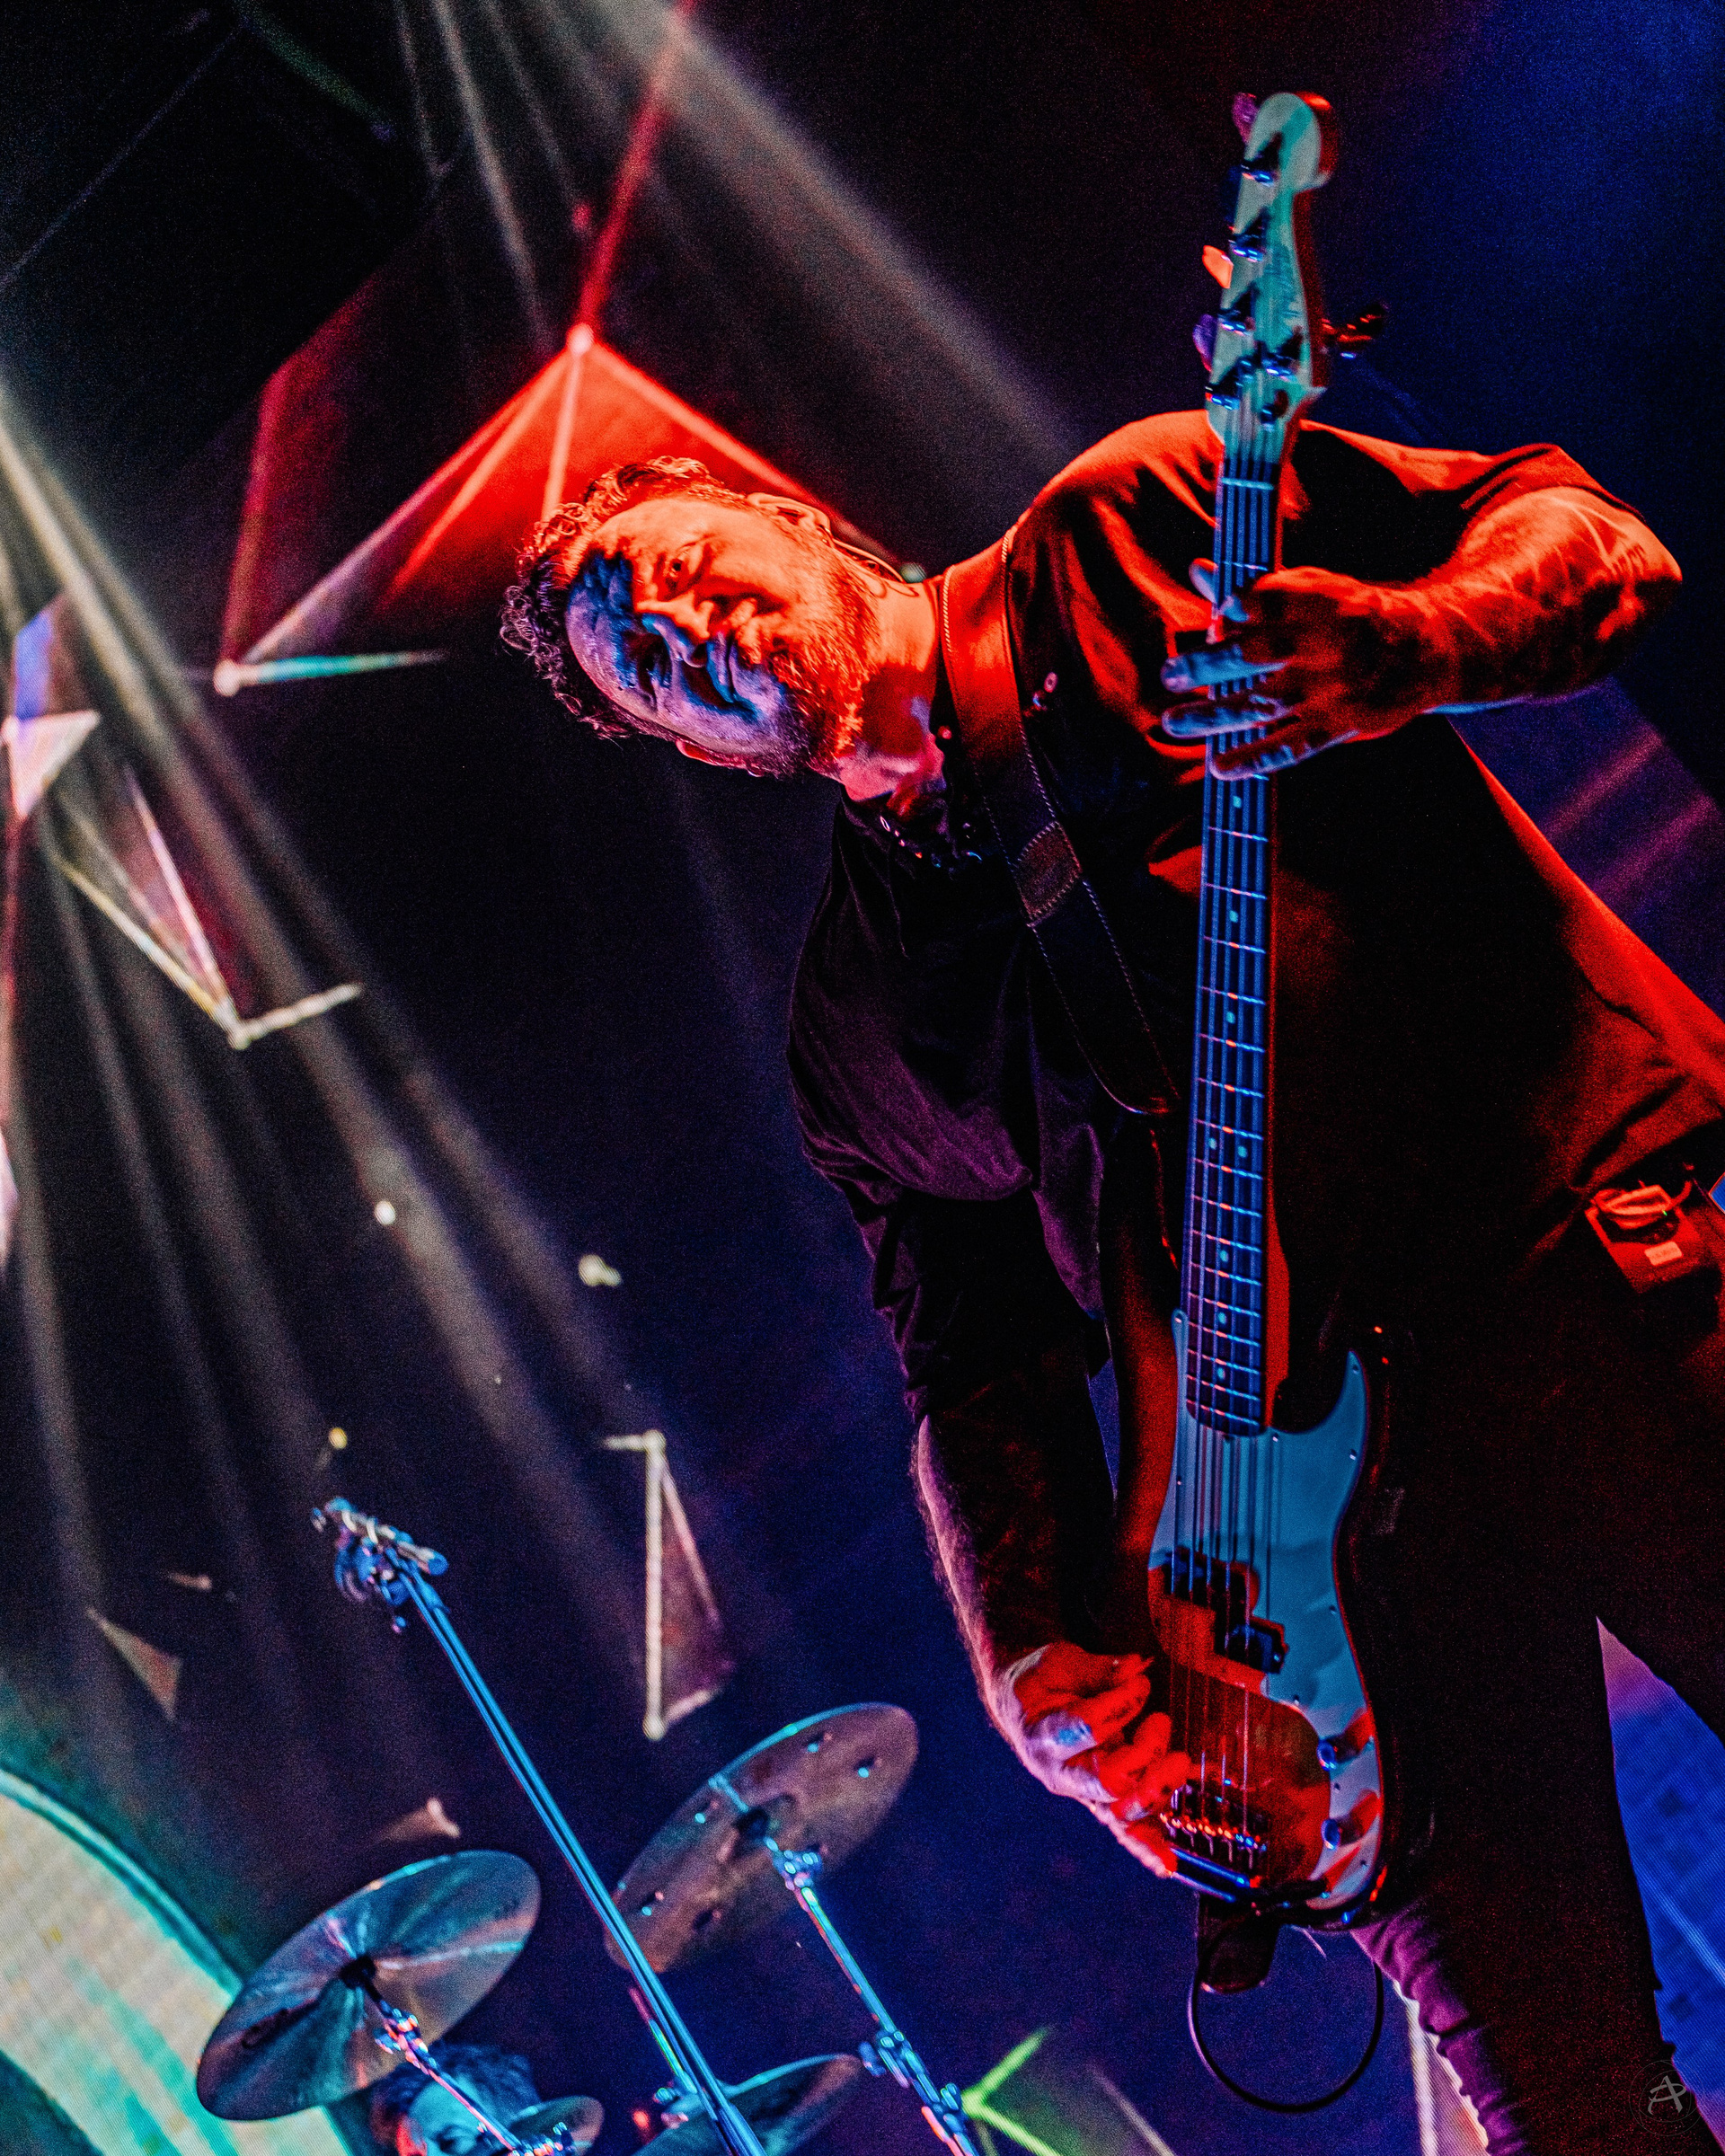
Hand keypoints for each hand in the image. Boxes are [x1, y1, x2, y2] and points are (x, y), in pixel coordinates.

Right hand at [992, 1642, 1191, 1875]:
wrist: (1023, 1706)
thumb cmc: (1043, 1680)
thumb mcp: (1060, 1661)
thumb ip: (1099, 1668)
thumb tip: (1136, 1666)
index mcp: (1042, 1732)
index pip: (1086, 1726)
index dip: (1119, 1704)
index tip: (1139, 1683)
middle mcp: (1061, 1773)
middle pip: (1107, 1779)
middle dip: (1143, 1752)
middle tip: (1160, 1720)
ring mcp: (1084, 1792)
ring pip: (1122, 1810)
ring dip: (1159, 1787)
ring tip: (1178, 1759)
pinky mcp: (1103, 1802)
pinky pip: (1126, 1830)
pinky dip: (1148, 1848)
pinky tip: (1167, 1865)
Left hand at [1158, 562, 1459, 775]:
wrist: (1426, 649)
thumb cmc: (1352, 614)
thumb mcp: (1313, 589)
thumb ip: (1253, 588)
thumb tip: (1197, 571)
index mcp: (1319, 602)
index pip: (1266, 603)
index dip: (1235, 610)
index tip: (1218, 617)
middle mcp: (1324, 646)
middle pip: (1254, 655)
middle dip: (1205, 665)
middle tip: (1169, 674)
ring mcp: (1330, 689)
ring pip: (1262, 704)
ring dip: (1213, 716)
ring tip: (1174, 722)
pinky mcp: (1339, 725)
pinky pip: (1291, 746)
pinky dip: (1255, 758)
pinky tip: (1220, 767)